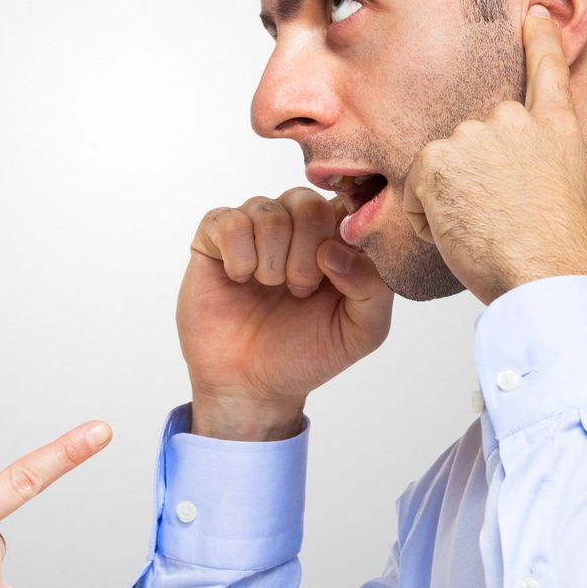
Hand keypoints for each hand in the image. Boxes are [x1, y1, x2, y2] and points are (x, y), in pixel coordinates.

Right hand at [179, 187, 393, 440]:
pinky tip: (240, 279)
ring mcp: (254, 228)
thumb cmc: (306, 354)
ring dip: (271, 260)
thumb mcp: (362, 332)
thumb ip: (373, 288)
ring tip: (269, 288)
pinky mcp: (213, 237)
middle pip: (307, 202)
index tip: (335, 270)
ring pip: (268, 211)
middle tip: (299, 290)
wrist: (250, 385)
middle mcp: (295, 226)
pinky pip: (228, 222)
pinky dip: (238, 256)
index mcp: (335, 239)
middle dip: (305, 254)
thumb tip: (336, 251)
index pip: (349, 202)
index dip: (344, 230)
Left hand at [399, 6, 586, 303]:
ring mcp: (475, 136)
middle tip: (501, 218)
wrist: (549, 272)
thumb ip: (537, 163)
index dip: (540, 38)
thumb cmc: (559, 252)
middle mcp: (514, 120)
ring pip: (442, 167)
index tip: (535, 13)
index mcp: (556, 127)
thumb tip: (509, 175)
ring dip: (449, 201)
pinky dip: (427, 218)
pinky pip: (416, 192)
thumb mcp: (567, 190)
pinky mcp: (439, 158)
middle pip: (472, 141)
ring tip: (486, 229)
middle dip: (471, 179)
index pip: (547, 68)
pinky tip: (461, 232)